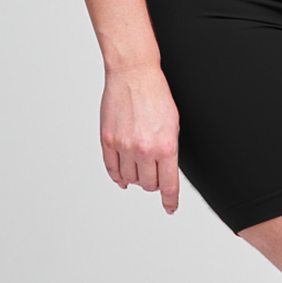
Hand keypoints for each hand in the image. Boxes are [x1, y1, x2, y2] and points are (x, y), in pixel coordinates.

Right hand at [100, 63, 180, 214]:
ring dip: (136, 177)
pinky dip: (118, 176)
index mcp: (166, 146)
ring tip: (139, 167)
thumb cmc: (156, 95)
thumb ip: (169, 151)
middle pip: (148, 185)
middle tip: (154, 174)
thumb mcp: (174, 125)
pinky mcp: (108, 140)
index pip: (169, 185)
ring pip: (130, 179)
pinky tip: (122, 177)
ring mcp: (124, 146)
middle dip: (153, 182)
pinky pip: (111, 169)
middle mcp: (144, 149)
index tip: (170, 208)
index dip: (170, 201)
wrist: (134, 74)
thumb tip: (166, 173)